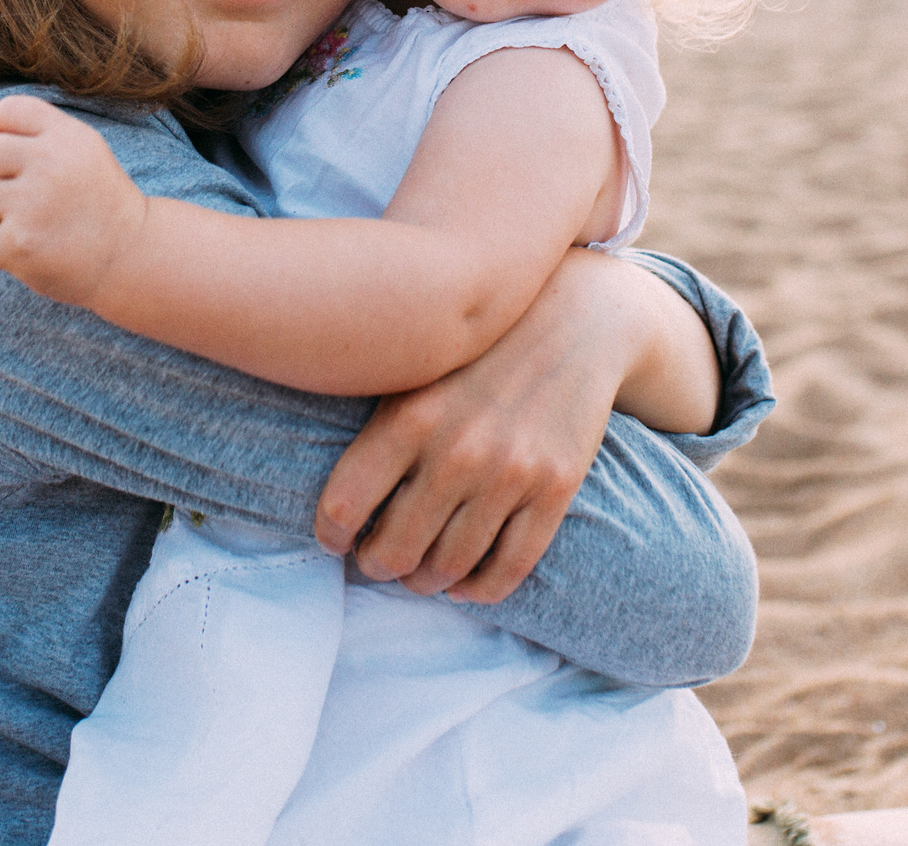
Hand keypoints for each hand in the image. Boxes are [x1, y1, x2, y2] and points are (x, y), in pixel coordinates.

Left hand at [0, 96, 147, 308]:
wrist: (133, 256)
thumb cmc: (99, 204)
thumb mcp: (85, 151)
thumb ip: (41, 136)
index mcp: (66, 136)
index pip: (6, 111)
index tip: (6, 156)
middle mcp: (49, 164)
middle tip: (9, 194)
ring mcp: (33, 205)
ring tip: (30, 225)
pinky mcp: (20, 244)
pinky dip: (0, 253)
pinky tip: (32, 251)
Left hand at [314, 249, 639, 604]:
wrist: (577, 318)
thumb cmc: (481, 349)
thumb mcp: (418, 369)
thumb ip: (379, 428)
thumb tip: (337, 502)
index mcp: (409, 417)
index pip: (344, 507)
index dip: (331, 535)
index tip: (334, 539)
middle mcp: (457, 451)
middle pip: (394, 551)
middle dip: (377, 565)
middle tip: (376, 561)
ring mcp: (510, 474)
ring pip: (449, 568)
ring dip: (425, 582)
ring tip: (417, 573)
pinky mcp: (555, 489)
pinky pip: (509, 568)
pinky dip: (479, 590)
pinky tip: (463, 584)